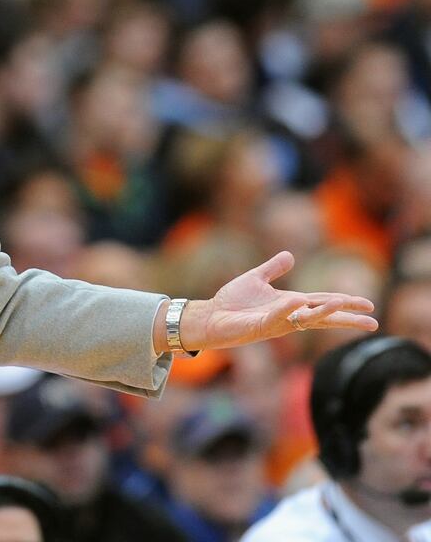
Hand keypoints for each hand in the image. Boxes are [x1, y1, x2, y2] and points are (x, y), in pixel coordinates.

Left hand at [177, 251, 378, 350]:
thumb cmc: (232, 302)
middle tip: (372, 321)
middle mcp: (288, 315)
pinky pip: (278, 318)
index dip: (345, 302)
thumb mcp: (255, 279)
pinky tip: (298, 302)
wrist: (209, 316)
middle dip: (346, 318)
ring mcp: (276, 322)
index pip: (322, 301)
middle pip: (323, 316)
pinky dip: (288, 310)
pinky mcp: (261, 326)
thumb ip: (273, 268)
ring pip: (306, 319)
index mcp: (290, 303)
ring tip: (342, 303)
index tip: (368, 305)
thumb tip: (291, 255)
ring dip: (324, 312)